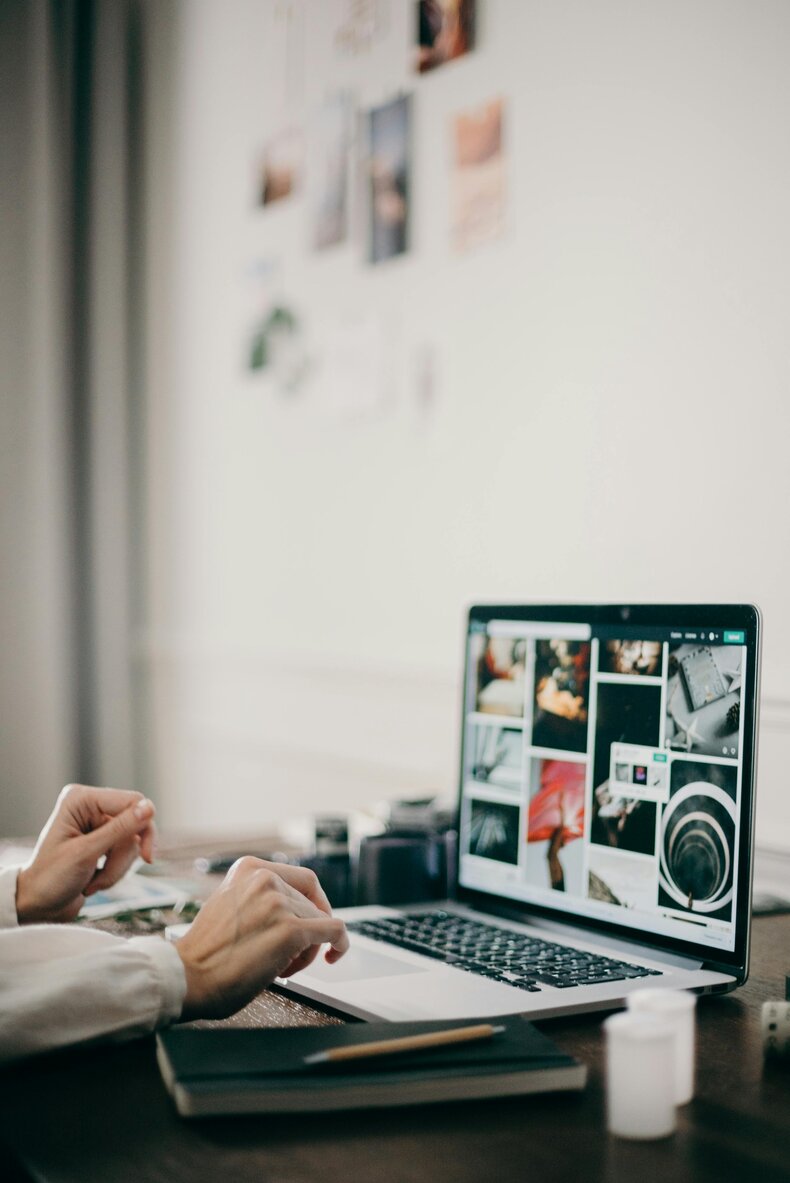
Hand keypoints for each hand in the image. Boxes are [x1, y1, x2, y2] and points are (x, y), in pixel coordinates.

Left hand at [15, 784, 156, 923]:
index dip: (144, 827)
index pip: (132, 801)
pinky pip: (126, 854)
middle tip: (105, 876)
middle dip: (122, 857)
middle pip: (135, 824)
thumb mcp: (85, 853)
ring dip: (116, 869)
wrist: (38, 906)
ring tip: (92, 883)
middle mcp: (90, 807)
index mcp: (81, 799)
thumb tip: (149, 808)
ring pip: (132, 842)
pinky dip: (115, 872)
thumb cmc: (50, 878)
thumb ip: (119, 830)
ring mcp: (97, 825)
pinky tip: (93, 882)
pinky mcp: (103, 842)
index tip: (147, 857)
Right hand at [175, 857, 348, 1020]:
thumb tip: (293, 907)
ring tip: (283, 968)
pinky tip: (334, 955)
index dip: (313, 902)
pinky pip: (334, 932)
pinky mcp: (291, 930)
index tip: (313, 918)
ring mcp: (279, 902)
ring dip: (308, 948)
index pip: (302, 879)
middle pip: (312, 903)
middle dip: (306, 931)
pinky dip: (340, 944)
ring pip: (321, 921)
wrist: (186, 977)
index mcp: (249, 868)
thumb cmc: (205, 952)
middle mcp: (265, 878)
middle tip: (290, 956)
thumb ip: (258, 898)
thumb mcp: (229, 904)